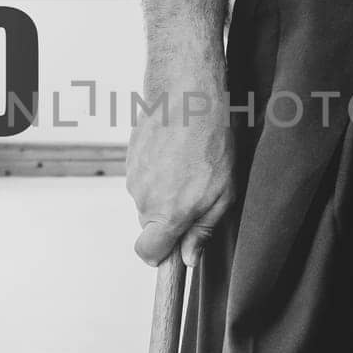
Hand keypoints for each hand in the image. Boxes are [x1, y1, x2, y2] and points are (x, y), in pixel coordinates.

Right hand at [127, 68, 236, 267]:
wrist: (188, 94)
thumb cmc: (211, 141)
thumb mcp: (222, 193)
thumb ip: (202, 230)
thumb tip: (189, 258)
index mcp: (166, 213)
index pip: (147, 253)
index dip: (160, 255)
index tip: (174, 249)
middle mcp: (143, 198)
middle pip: (150, 224)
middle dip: (170, 216)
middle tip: (197, 191)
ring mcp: (133, 176)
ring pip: (147, 197)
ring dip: (165, 189)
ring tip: (189, 163)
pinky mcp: (129, 156)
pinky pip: (143, 175)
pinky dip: (158, 169)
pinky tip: (177, 150)